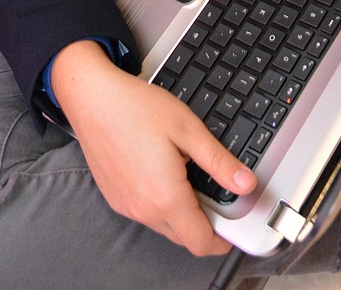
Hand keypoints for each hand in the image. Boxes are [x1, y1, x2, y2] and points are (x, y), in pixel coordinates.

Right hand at [51, 41, 256, 255]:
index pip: (200, 242)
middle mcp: (143, 210)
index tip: (233, 228)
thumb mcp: (188, 129)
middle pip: (183, 236)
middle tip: (215, 192)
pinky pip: (145, 213)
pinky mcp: (114, 197)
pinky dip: (160, 204)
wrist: (93, 98)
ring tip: (186, 173)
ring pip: (164, 225)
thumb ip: (219, 162)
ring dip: (181, 212)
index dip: (223, 241)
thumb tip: (246, 184)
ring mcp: (125, 206)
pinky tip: (162, 171)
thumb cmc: (136, 108)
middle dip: (204, 224)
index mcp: (166, 197)